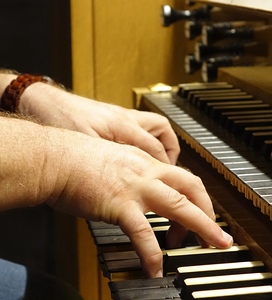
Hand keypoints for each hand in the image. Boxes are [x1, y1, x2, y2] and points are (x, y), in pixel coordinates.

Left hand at [19, 84, 179, 164]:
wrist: (42, 102)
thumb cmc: (60, 119)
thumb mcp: (84, 146)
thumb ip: (109, 160)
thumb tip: (125, 176)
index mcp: (122, 125)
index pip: (155, 146)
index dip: (165, 164)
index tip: (168, 178)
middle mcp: (125, 118)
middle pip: (162, 129)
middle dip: (170, 148)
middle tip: (167, 166)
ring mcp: (120, 116)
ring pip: (153, 126)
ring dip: (159, 142)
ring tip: (155, 160)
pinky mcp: (112, 116)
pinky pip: (138, 127)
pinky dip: (142, 140)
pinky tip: (132, 152)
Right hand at [45, 130, 232, 277]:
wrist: (56, 158)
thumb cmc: (78, 158)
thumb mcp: (115, 158)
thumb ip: (131, 173)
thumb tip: (137, 189)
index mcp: (145, 162)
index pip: (181, 177)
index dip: (194, 196)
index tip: (196, 212)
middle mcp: (146, 172)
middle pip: (191, 188)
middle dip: (209, 210)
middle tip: (216, 231)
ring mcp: (135, 188)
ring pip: (179, 207)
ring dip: (200, 227)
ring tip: (210, 245)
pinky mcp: (119, 204)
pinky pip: (143, 233)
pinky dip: (153, 253)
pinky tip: (155, 268)